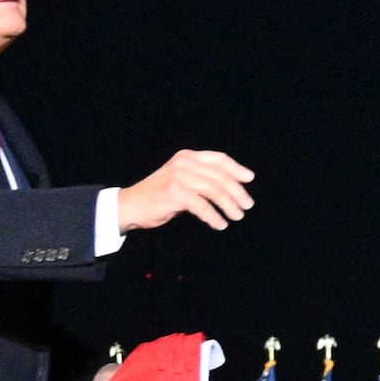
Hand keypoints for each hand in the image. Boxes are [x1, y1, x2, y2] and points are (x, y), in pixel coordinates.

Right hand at [116, 149, 257, 231]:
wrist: (130, 205)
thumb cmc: (158, 194)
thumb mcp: (180, 178)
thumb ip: (201, 177)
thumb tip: (233, 186)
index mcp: (187, 156)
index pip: (219, 159)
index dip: (236, 169)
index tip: (250, 179)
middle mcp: (184, 163)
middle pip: (220, 176)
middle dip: (237, 192)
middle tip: (247, 205)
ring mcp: (179, 177)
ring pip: (214, 191)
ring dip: (229, 205)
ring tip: (237, 216)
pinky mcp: (174, 194)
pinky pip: (202, 206)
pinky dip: (214, 216)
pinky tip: (220, 224)